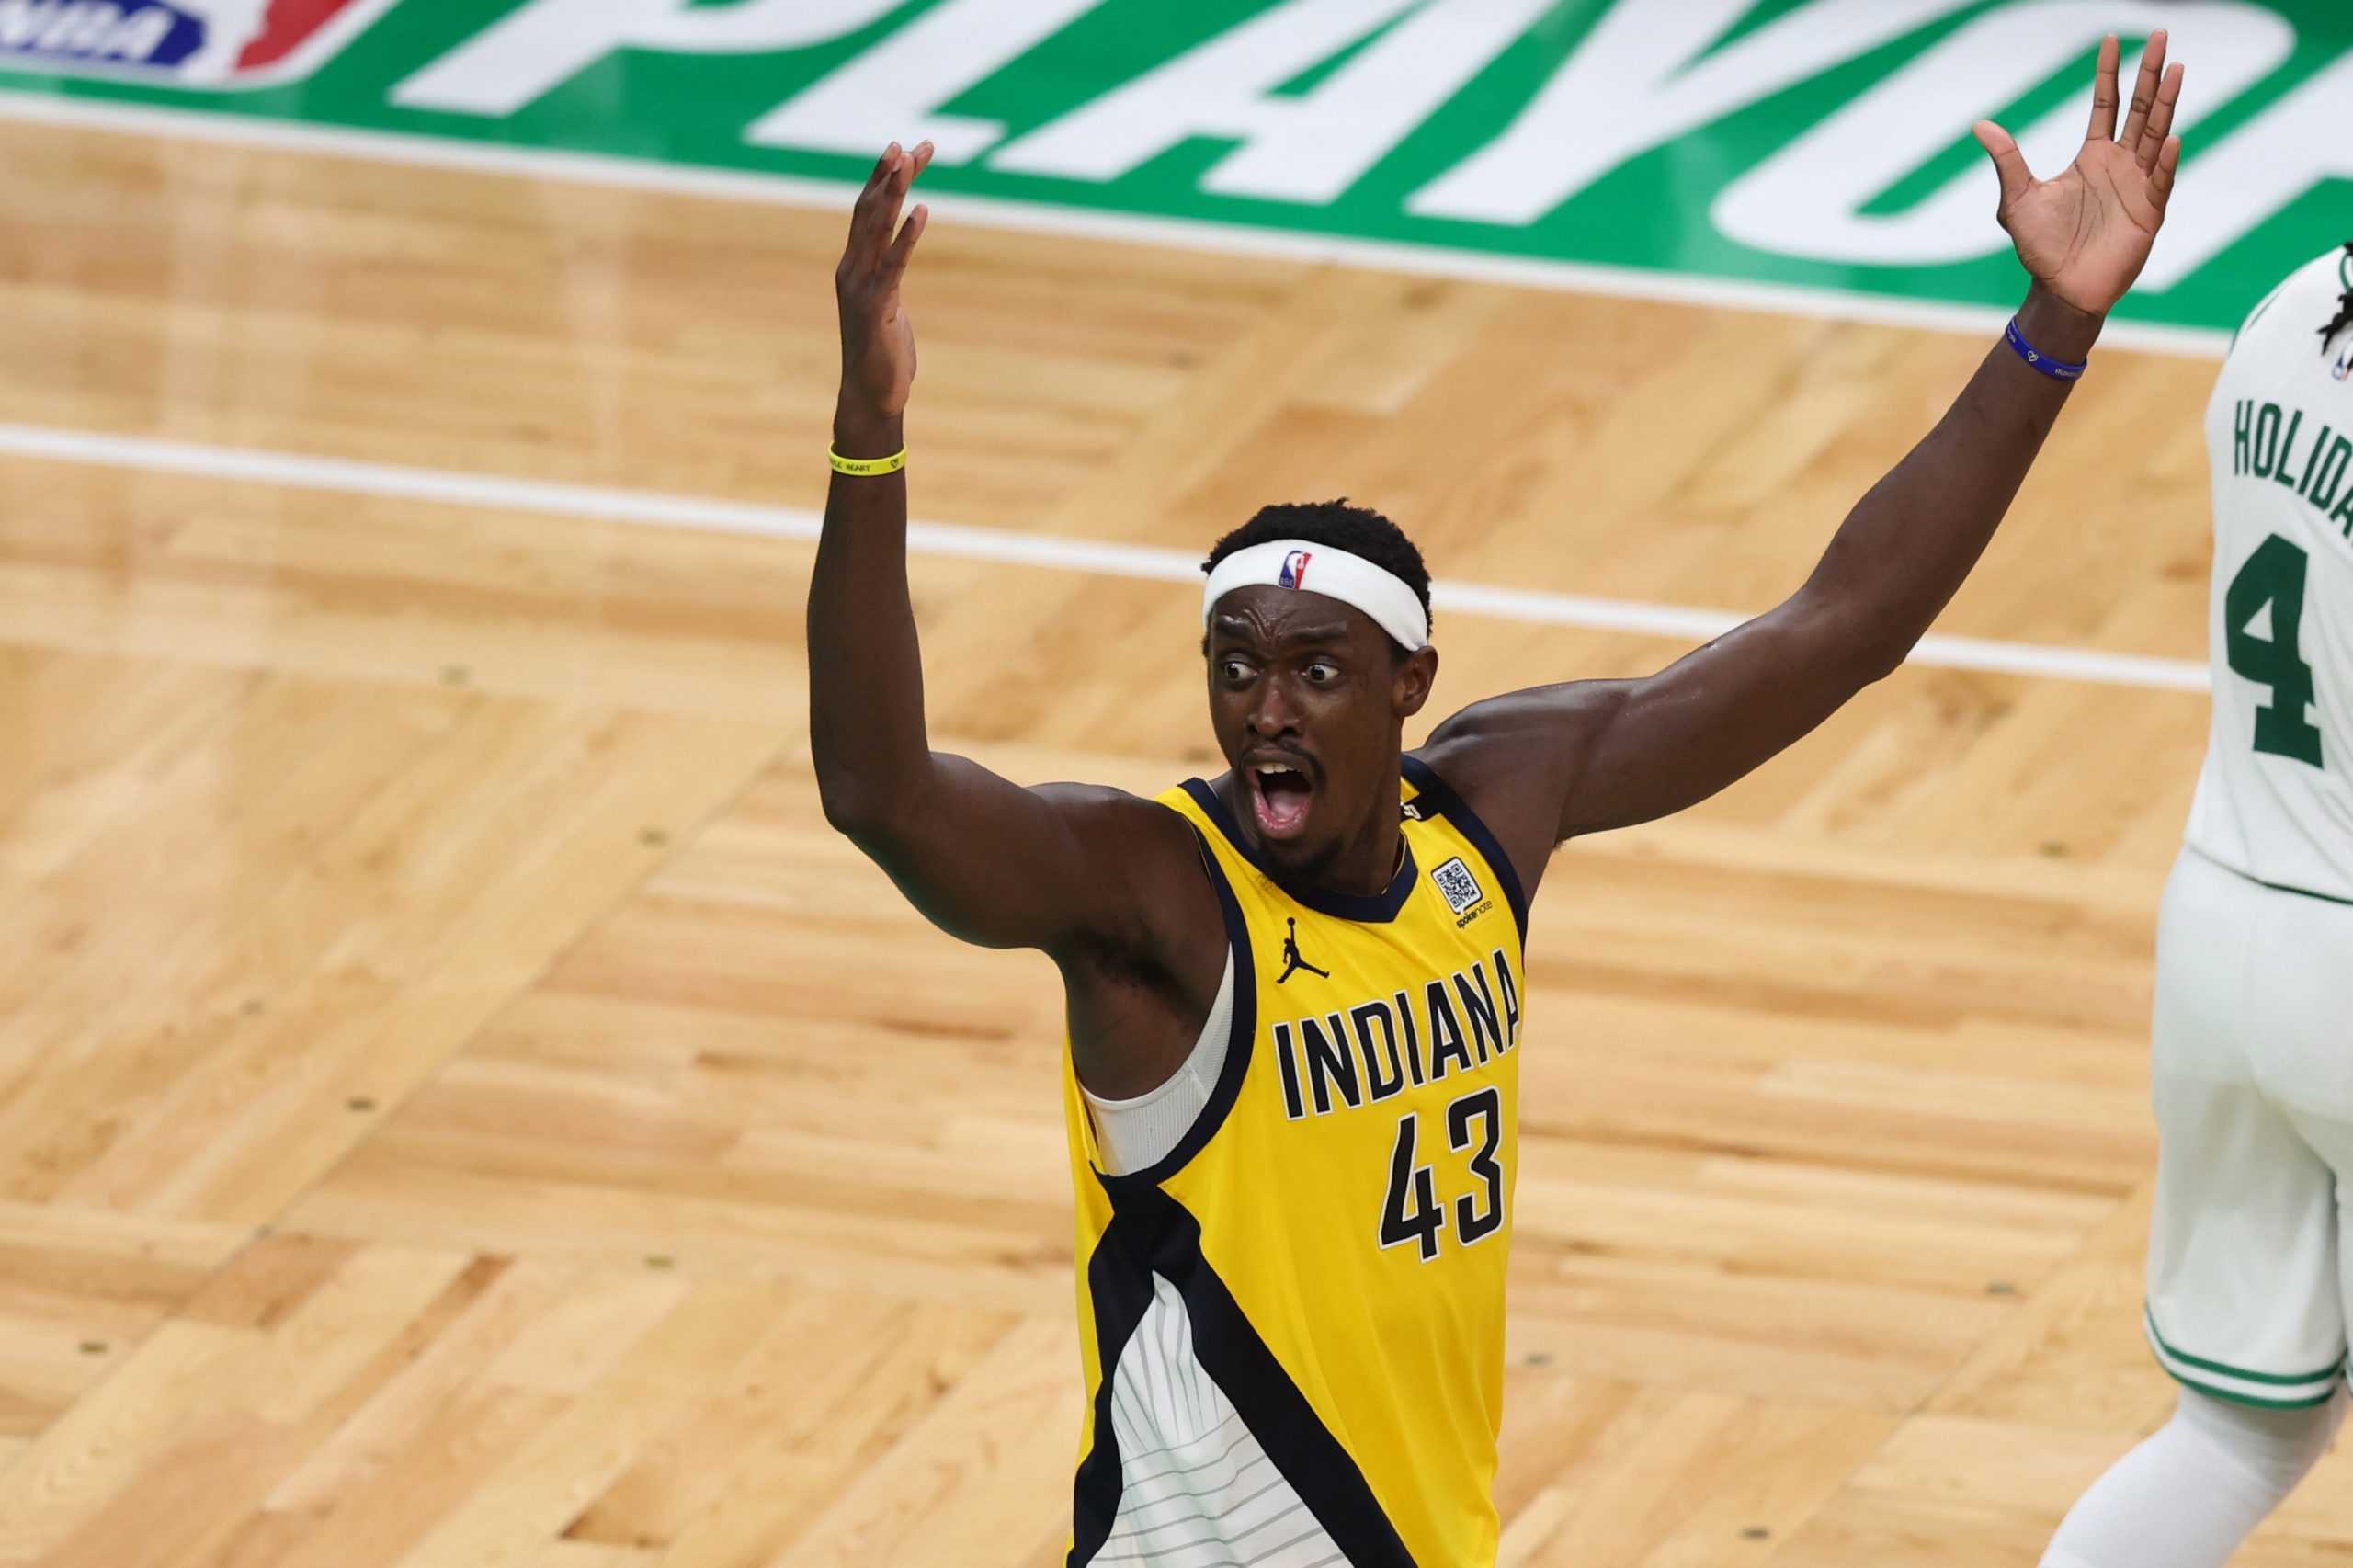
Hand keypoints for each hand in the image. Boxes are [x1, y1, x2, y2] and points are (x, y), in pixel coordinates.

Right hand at [836, 141, 932, 419]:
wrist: (870, 395)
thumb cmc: (882, 355)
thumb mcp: (885, 306)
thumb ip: (887, 279)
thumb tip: (894, 260)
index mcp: (852, 267)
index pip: (867, 212)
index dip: (884, 179)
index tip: (904, 150)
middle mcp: (851, 270)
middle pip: (870, 210)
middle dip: (891, 174)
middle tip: (909, 144)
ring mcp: (861, 287)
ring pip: (876, 228)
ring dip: (895, 191)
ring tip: (910, 160)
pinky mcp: (878, 307)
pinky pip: (894, 264)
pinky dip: (908, 236)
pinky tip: (922, 211)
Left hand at [1973, 33, 2183, 317]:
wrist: (2059, 288)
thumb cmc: (2041, 246)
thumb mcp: (2017, 198)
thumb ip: (2007, 161)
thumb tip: (1980, 125)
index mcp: (2092, 156)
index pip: (2106, 104)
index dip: (2110, 73)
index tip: (2113, 39)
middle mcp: (2120, 163)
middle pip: (2141, 109)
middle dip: (2151, 74)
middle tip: (2162, 36)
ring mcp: (2138, 185)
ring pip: (2156, 134)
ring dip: (2167, 104)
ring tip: (2177, 70)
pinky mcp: (2149, 212)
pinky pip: (2159, 181)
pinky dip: (2164, 161)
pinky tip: (2169, 138)